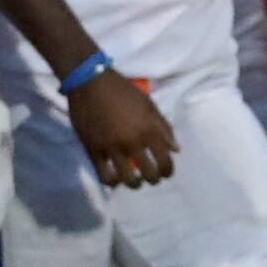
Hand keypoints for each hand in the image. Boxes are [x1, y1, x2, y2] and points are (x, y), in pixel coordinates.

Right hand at [67, 69, 176, 190]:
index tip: (166, 173)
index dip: (168, 171)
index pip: (165, 161)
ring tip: (134, 181)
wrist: (91, 83)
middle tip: (151, 177)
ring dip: (134, 184)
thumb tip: (176, 150)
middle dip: (153, 179)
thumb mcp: (149, 105)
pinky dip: (112, 182)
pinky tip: (115, 178)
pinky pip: (104, 176)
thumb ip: (164, 128)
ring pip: (127, 179)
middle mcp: (132, 142)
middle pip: (149, 174)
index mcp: (148, 130)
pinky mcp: (93, 150)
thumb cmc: (123, 91)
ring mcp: (111, 148)